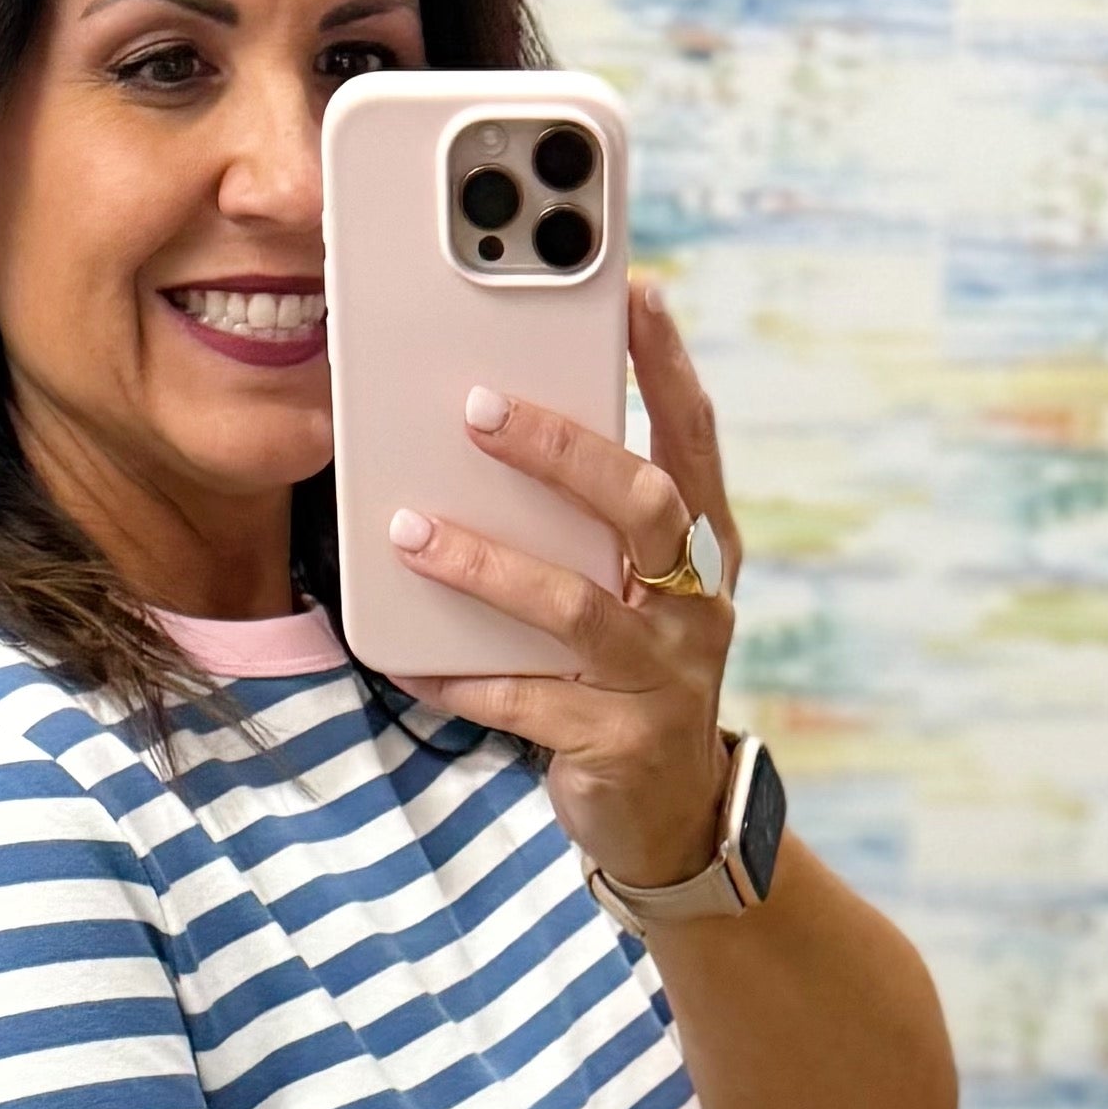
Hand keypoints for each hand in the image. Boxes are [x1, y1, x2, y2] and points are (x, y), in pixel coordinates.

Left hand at [386, 280, 746, 895]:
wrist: (667, 816)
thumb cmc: (630, 673)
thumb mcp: (631, 590)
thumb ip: (590, 522)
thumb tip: (492, 426)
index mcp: (705, 550)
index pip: (693, 439)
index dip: (668, 366)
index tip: (637, 293)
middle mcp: (694, 606)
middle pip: (641, 505)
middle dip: (561, 450)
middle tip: (478, 407)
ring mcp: (661, 679)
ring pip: (572, 606)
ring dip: (485, 563)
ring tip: (409, 530)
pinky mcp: (614, 743)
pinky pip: (520, 701)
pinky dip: (456, 677)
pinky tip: (402, 657)